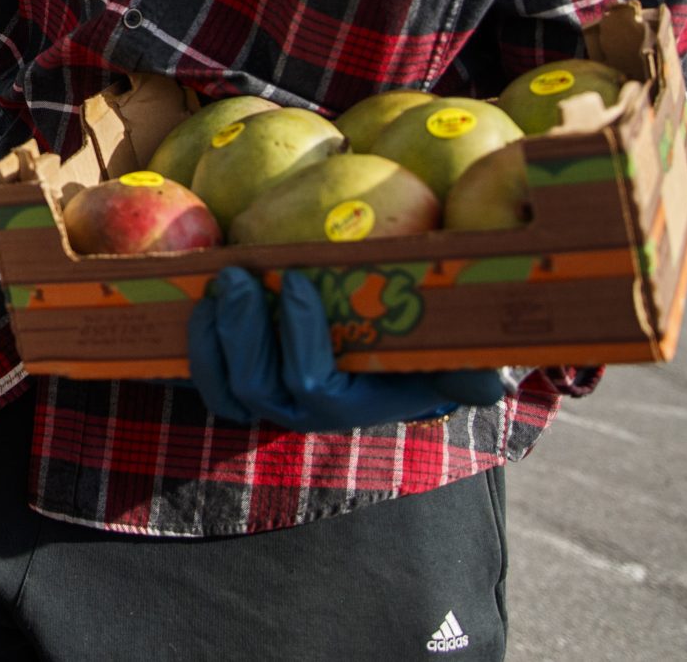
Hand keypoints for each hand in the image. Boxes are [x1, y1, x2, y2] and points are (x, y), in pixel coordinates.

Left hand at [188, 269, 510, 430]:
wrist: (393, 353)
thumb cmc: (425, 347)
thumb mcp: (459, 356)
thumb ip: (473, 371)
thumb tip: (489, 383)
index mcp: (355, 403)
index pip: (315, 386)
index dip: (299, 337)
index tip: (296, 280)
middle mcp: (307, 411)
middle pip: (258, 387)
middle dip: (243, 330)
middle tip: (238, 276)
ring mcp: (272, 398)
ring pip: (225, 386)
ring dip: (213, 335)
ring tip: (219, 283)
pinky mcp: (243, 378)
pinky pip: (208, 375)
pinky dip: (198, 341)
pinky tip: (200, 297)